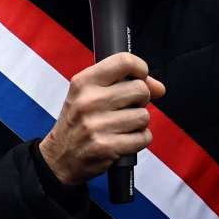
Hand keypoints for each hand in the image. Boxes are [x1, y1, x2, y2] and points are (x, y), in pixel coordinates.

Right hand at [38, 53, 166, 186]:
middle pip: (141, 90)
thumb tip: (159, 88)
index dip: (141, 69)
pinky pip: (143, 137)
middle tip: (127, 108)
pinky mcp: (106, 147)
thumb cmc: (78, 122)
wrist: (59, 157)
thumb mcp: (89, 95)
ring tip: (121, 127)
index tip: (141, 78)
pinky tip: (124, 140)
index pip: (124, 61)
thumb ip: (124, 84)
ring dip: (139, 123)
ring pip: (144, 116)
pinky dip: (140, 139)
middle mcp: (89, 101)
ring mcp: (97, 125)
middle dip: (141, 100)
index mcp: (84, 82)